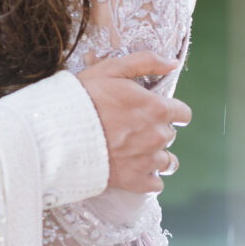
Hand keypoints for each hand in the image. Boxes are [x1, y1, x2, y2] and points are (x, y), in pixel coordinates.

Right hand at [78, 51, 190, 193]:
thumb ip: (147, 62)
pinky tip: (130, 166)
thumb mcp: (113, 68)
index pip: (183, 114)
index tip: (154, 110)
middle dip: (155, 130)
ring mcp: (148, 161)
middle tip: (130, 126)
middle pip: (169, 135)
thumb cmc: (86, 96)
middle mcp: (158, 136)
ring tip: (132, 149)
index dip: (170, 110)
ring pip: (167, 162)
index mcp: (157, 108)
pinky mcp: (136, 181)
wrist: (61, 132)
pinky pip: (155, 183)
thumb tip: (173, 63)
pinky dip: (146, 176)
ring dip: (154, 155)